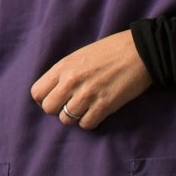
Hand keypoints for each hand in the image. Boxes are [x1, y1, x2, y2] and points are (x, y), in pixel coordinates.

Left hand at [30, 30, 151, 130]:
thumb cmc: (109, 51)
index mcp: (63, 67)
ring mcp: (87, 94)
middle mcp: (71, 81)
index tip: (56, 98)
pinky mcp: (104, 105)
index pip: (37, 92)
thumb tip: (54, 91)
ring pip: (66, 119)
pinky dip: (90, 121)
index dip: (44, 99)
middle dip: (57, 110)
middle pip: (48, 109)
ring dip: (75, 116)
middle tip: (70, 105)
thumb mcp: (78, 57)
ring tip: (85, 107)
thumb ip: (64, 73)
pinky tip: (96, 112)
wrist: (138, 51)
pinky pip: (86, 124)